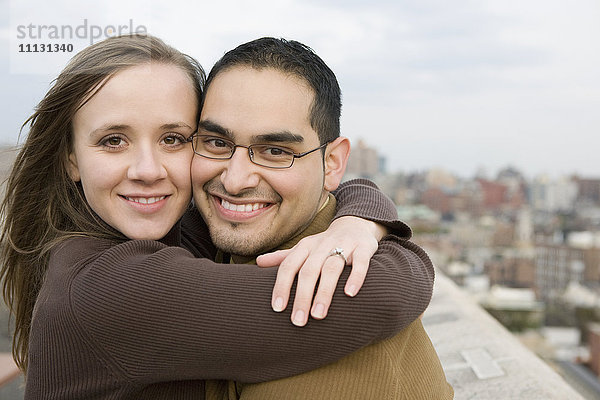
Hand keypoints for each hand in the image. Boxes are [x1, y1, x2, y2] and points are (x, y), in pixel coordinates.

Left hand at [256, 216, 386, 326]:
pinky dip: (355, 277)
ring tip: (318, 315)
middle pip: (309, 270)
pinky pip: (360, 262)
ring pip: (332, 268)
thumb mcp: (304, 249)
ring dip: (324, 292)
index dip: (282, 286)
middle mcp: (322, 245)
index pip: (289, 266)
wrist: (356, 225)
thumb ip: (283, 258)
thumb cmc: (325, 244)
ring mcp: (344, 245)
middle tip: (298, 321)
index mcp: (305, 246)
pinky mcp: (364, 248)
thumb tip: (258, 262)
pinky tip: (350, 295)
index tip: (278, 309)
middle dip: (302, 296)